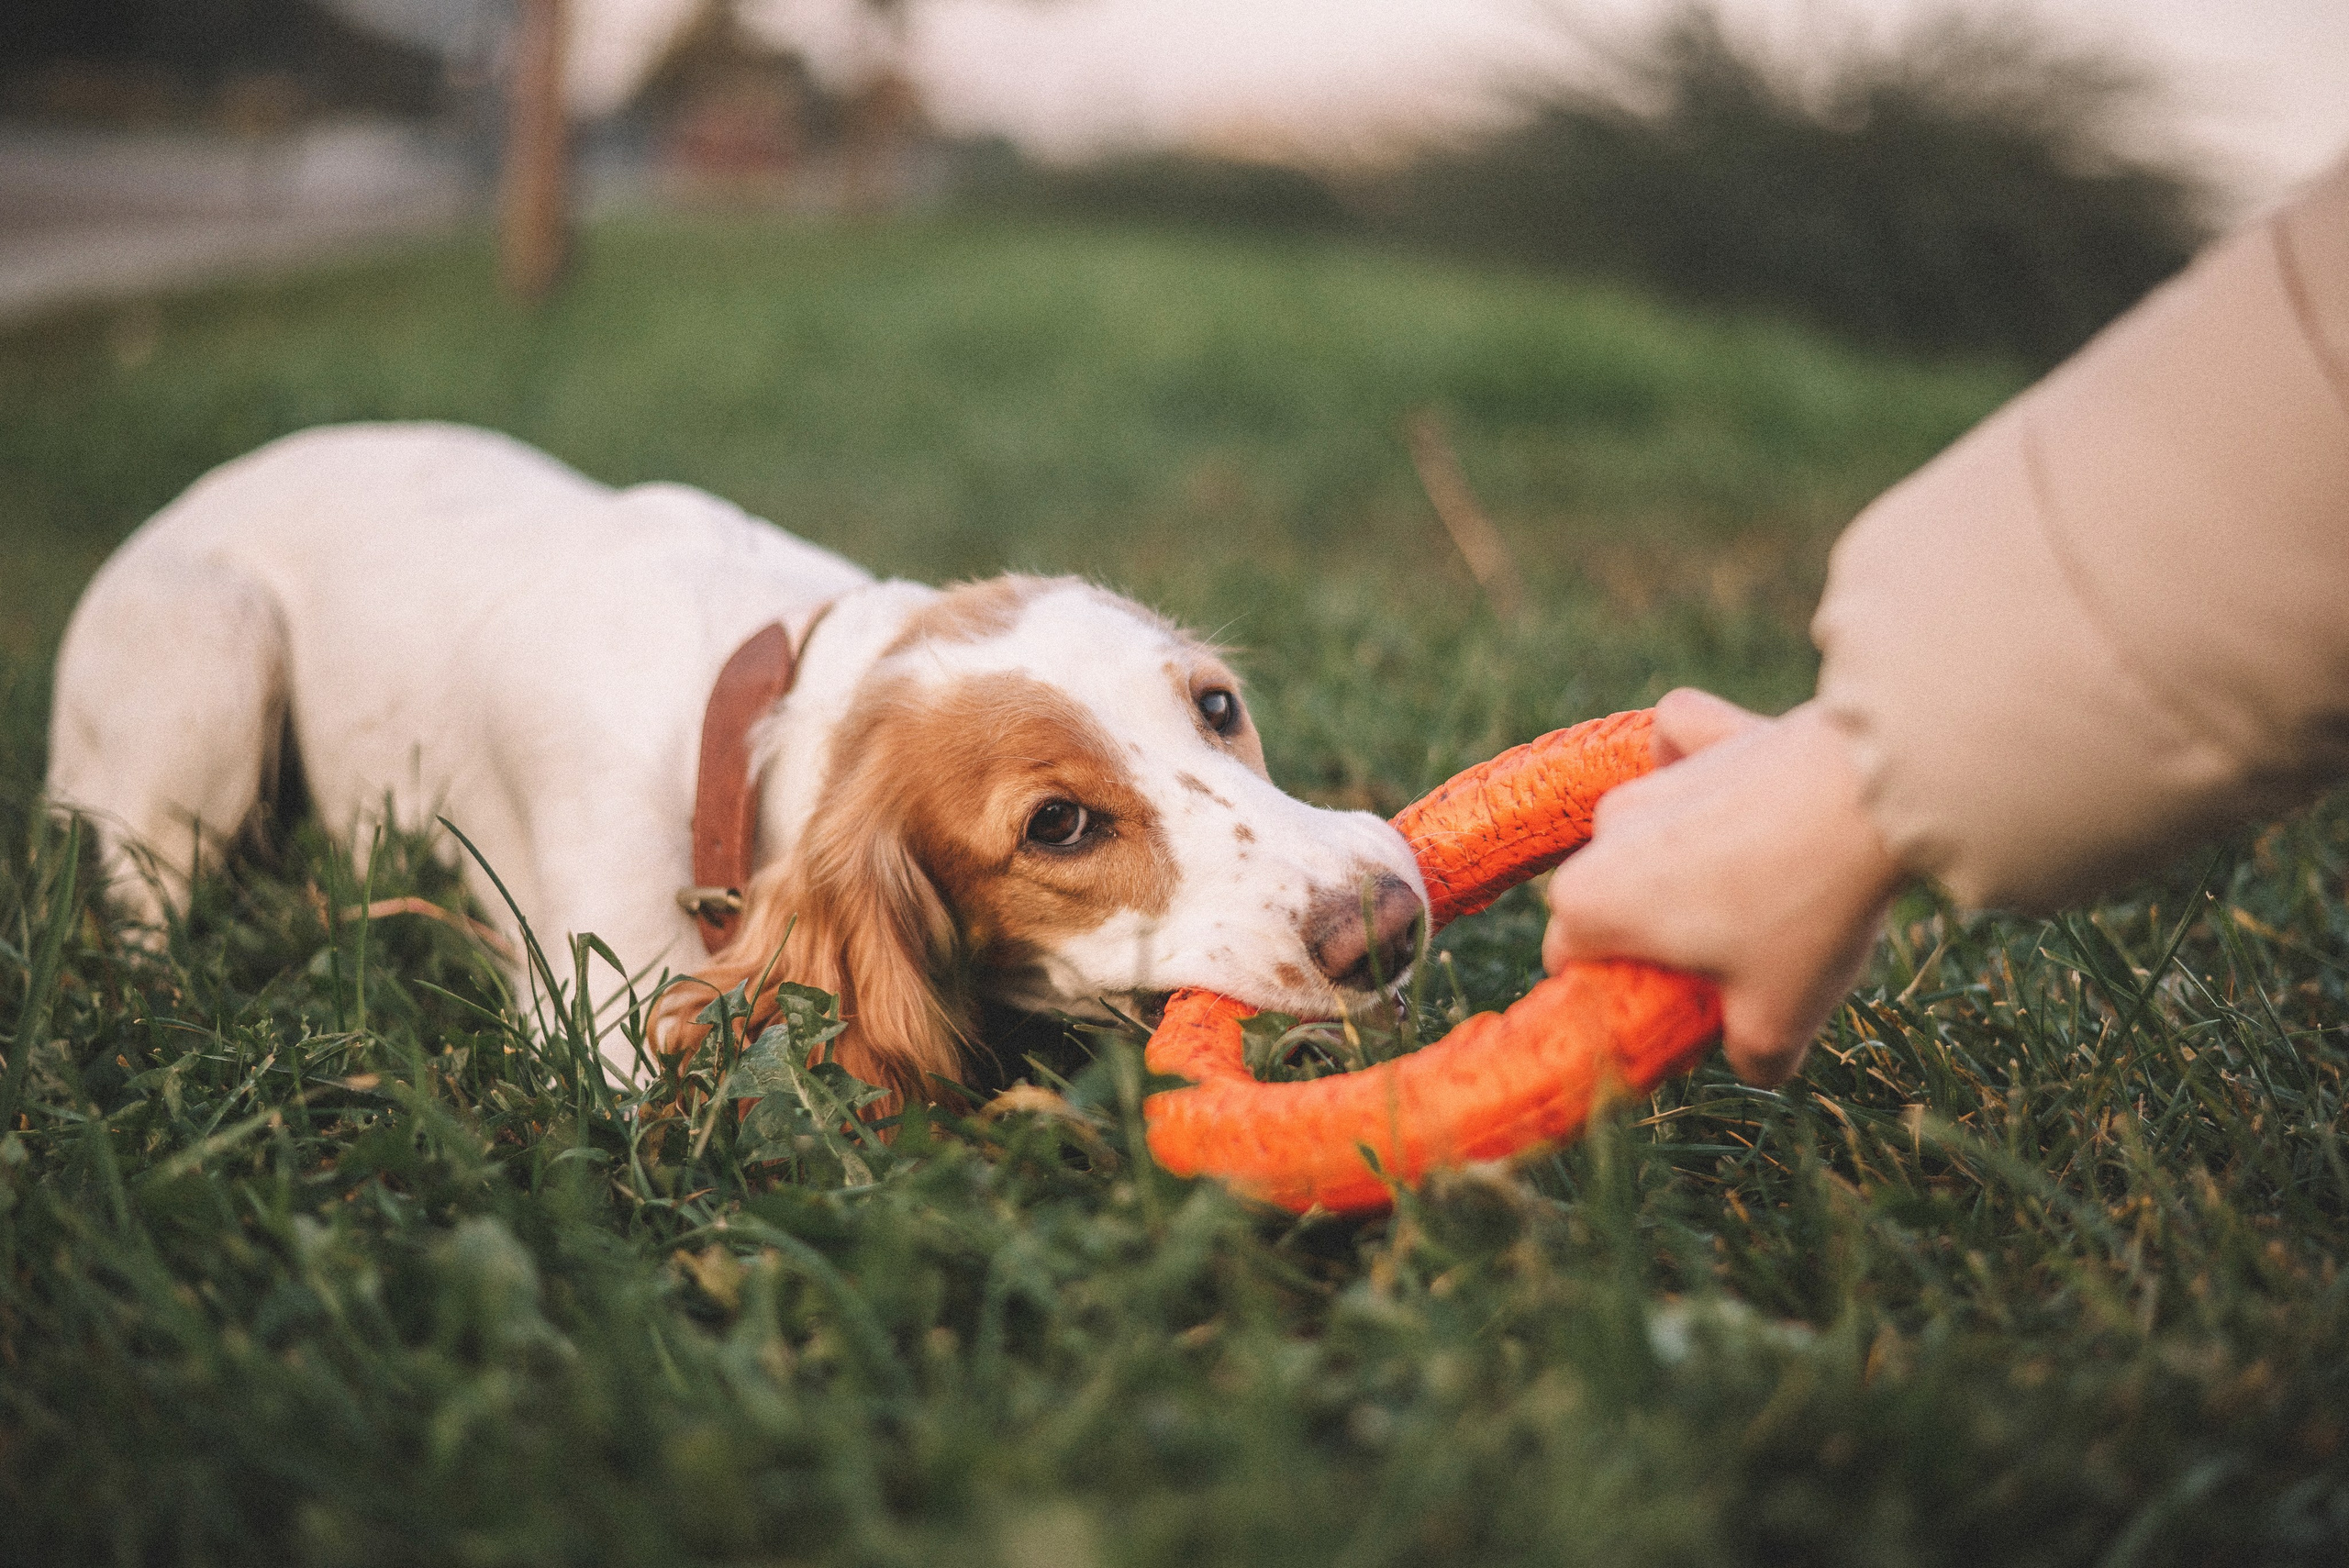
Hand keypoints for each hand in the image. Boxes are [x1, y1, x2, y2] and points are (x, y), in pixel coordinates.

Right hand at [1542, 688, 1907, 1084]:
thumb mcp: (1777, 1023)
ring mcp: (1651, 774)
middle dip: (1653, 921)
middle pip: (1611, 892)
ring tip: (1771, 881)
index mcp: (1594, 904)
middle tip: (1734, 952)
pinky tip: (1725, 777)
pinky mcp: (1701, 726)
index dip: (1620, 987)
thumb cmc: (1804, 914)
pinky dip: (1691, 758)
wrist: (1870, 795)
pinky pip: (1676, 741)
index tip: (1676, 1000)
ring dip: (1684, 855)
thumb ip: (1748, 1060)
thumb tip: (1750, 1061)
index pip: (1571, 960)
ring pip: (1647, 828)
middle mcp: (1604, 831)